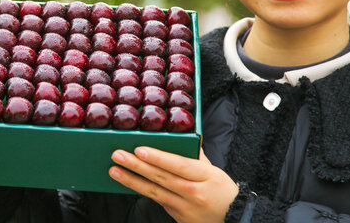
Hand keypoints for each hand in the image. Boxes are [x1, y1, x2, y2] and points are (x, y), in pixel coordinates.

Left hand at [108, 146, 238, 222]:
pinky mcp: (177, 217)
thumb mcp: (213, 169)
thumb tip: (179, 135)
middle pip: (161, 177)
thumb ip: (194, 154)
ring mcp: (184, 208)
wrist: (234, 218)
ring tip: (114, 170)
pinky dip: (142, 191)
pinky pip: (157, 201)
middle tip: (117, 155)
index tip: (140, 149)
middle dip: (137, 166)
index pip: (178, 164)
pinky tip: (127, 182)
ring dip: (132, 181)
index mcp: (204, 176)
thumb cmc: (222, 190)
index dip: (158, 157)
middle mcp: (193, 193)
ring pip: (154, 192)